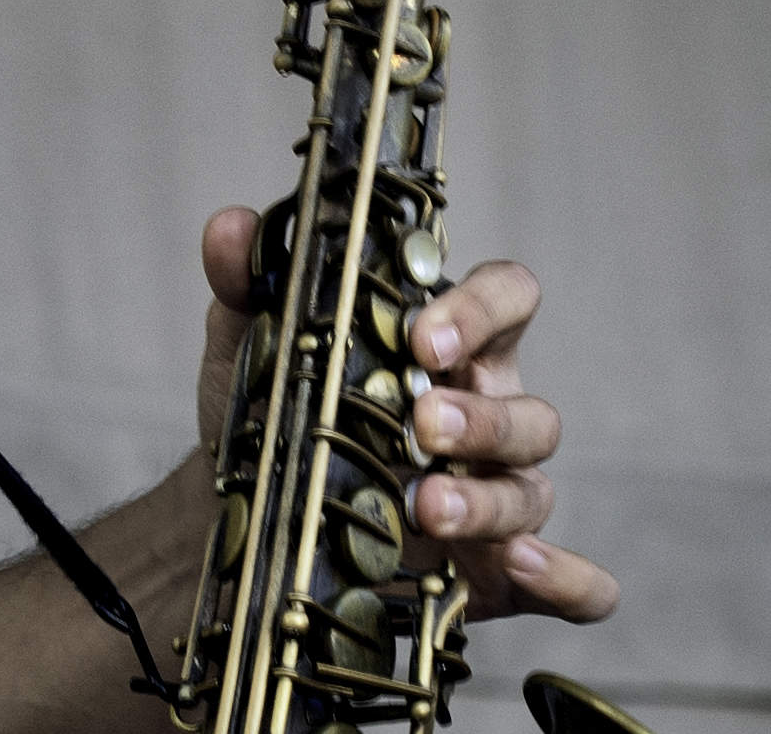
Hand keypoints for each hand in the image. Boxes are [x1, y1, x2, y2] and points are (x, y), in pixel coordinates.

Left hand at [192, 209, 618, 626]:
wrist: (249, 514)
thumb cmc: (273, 410)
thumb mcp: (250, 343)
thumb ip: (245, 280)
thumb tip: (230, 225)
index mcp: (445, 348)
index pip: (506, 300)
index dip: (480, 310)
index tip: (422, 334)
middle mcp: (487, 414)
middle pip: (530, 408)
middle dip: (481, 418)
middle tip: (421, 426)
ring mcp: (500, 494)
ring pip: (533, 488)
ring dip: (487, 499)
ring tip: (427, 507)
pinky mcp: (503, 571)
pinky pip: (578, 583)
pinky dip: (565, 578)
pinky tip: (520, 566)